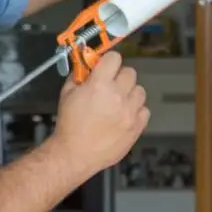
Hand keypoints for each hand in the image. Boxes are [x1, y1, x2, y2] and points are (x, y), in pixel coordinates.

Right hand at [49, 51, 149, 175]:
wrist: (76, 154)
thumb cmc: (69, 124)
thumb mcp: (66, 93)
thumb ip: (79, 75)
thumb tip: (88, 65)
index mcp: (100, 84)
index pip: (115, 58)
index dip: (108, 61)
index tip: (104, 68)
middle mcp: (118, 95)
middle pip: (130, 72)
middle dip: (119, 77)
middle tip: (109, 87)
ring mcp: (130, 112)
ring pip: (140, 91)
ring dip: (130, 93)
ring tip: (118, 103)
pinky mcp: (137, 127)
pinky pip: (144, 110)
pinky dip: (136, 111)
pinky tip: (124, 116)